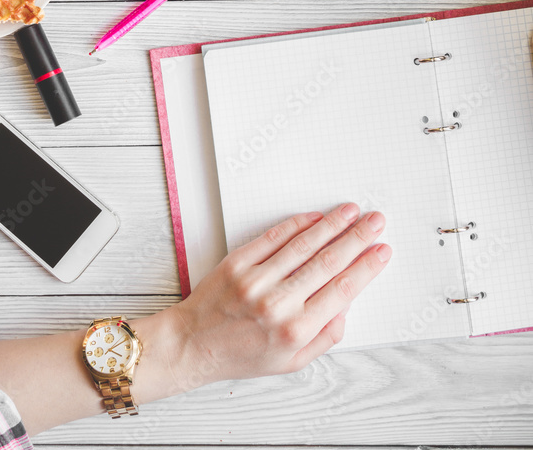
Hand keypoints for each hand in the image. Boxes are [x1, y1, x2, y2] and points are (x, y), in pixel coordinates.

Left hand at [132, 203, 389, 399]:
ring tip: (351, 212)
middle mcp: (278, 304)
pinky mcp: (238, 262)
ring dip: (333, 225)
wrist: (193, 345)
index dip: (366, 267)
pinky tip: (315, 216)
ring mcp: (257, 280)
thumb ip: (325, 337)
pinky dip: (297, 223)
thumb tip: (347, 305)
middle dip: (357, 238)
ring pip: (304, 245)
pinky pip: (274, 237)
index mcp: (296, 331)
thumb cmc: (241, 355)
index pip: (342, 290)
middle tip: (375, 222)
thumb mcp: (291, 362)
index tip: (382, 250)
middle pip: (328, 262)